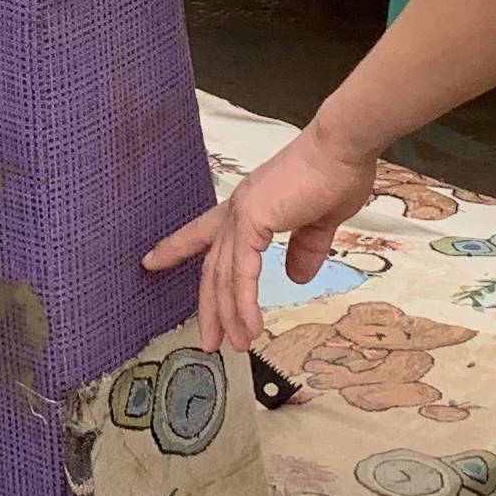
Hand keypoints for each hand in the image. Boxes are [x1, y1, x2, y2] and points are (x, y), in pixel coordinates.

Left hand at [143, 117, 382, 354]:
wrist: (344, 149)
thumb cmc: (336, 175)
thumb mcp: (318, 223)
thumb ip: (304, 249)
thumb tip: (295, 278)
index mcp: (250, 206)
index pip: (205, 232)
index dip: (177, 247)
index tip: (151, 260)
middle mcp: (238, 210)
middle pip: (213, 267)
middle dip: (209, 306)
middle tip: (210, 340)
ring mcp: (241, 216)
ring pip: (224, 276)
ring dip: (229, 315)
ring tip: (234, 345)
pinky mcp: (252, 222)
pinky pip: (242, 274)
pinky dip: (243, 304)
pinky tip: (248, 328)